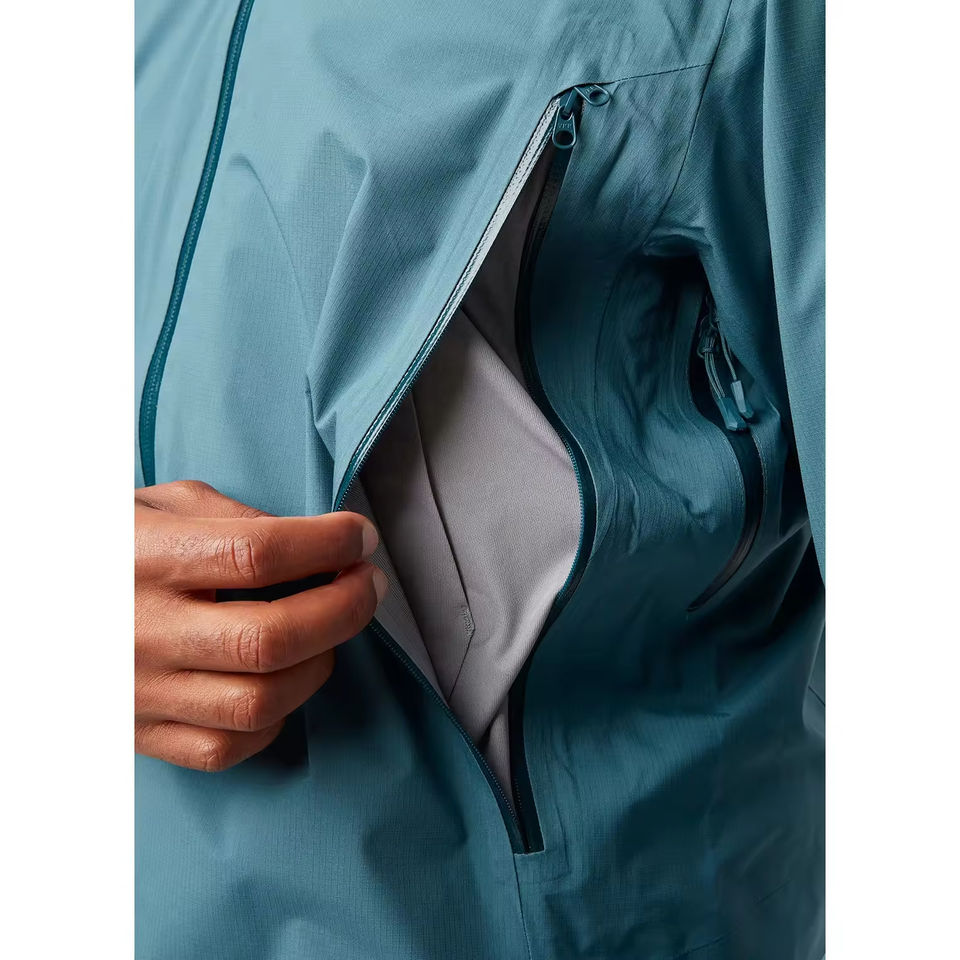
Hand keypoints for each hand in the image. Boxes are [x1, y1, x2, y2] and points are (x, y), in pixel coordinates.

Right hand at [135, 480, 385, 770]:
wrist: (35, 604)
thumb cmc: (109, 546)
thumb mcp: (158, 504)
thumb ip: (232, 516)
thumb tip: (312, 544)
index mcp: (147, 559)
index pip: (259, 553)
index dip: (328, 544)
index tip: (359, 537)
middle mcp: (143, 630)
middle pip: (272, 636)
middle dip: (344, 608)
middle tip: (368, 583)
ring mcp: (142, 691)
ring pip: (260, 701)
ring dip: (320, 664)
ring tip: (330, 630)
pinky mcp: (142, 734)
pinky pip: (229, 746)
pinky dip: (275, 717)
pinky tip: (283, 680)